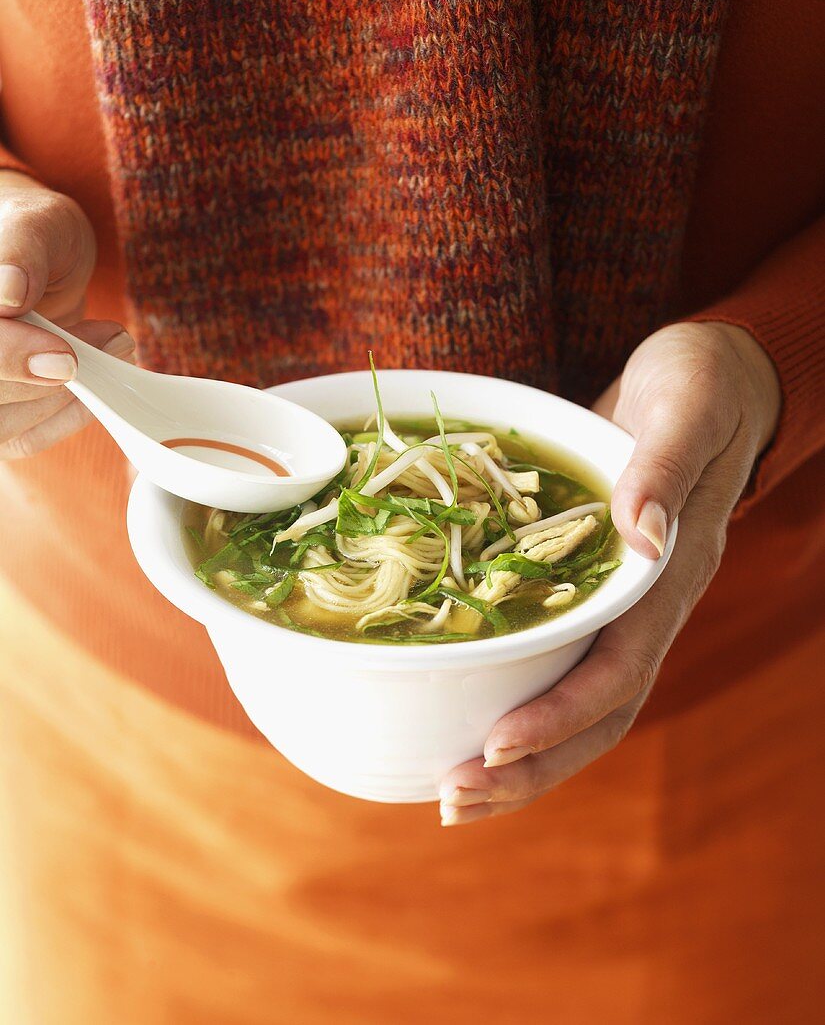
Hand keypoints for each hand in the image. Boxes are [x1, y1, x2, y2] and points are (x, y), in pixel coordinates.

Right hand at [0, 170, 134, 458]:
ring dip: (64, 396)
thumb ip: (22, 247)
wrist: (37, 260)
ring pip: (0, 423)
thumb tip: (9, 289)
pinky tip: (99, 383)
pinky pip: (22, 438)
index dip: (8, 355)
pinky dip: (67, 416)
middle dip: (48, 376)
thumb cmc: (34, 236)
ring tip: (113, 348)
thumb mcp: (36, 221)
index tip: (66, 358)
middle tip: (114, 338)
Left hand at [439, 321, 780, 825]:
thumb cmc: (701, 384)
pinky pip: (558, 662)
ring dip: (520, 757)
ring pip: (577, 704)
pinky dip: (515, 701)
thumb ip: (665, 467)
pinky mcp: (593, 589)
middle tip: (454, 798)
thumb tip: (640, 532)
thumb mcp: (687, 405)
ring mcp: (621, 604)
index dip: (560, 715)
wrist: (706, 379)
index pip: (620, 669)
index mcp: (670, 575)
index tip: (496, 746)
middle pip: (597, 715)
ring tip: (453, 791)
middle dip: (531, 767)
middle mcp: (646, 605)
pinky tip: (464, 717)